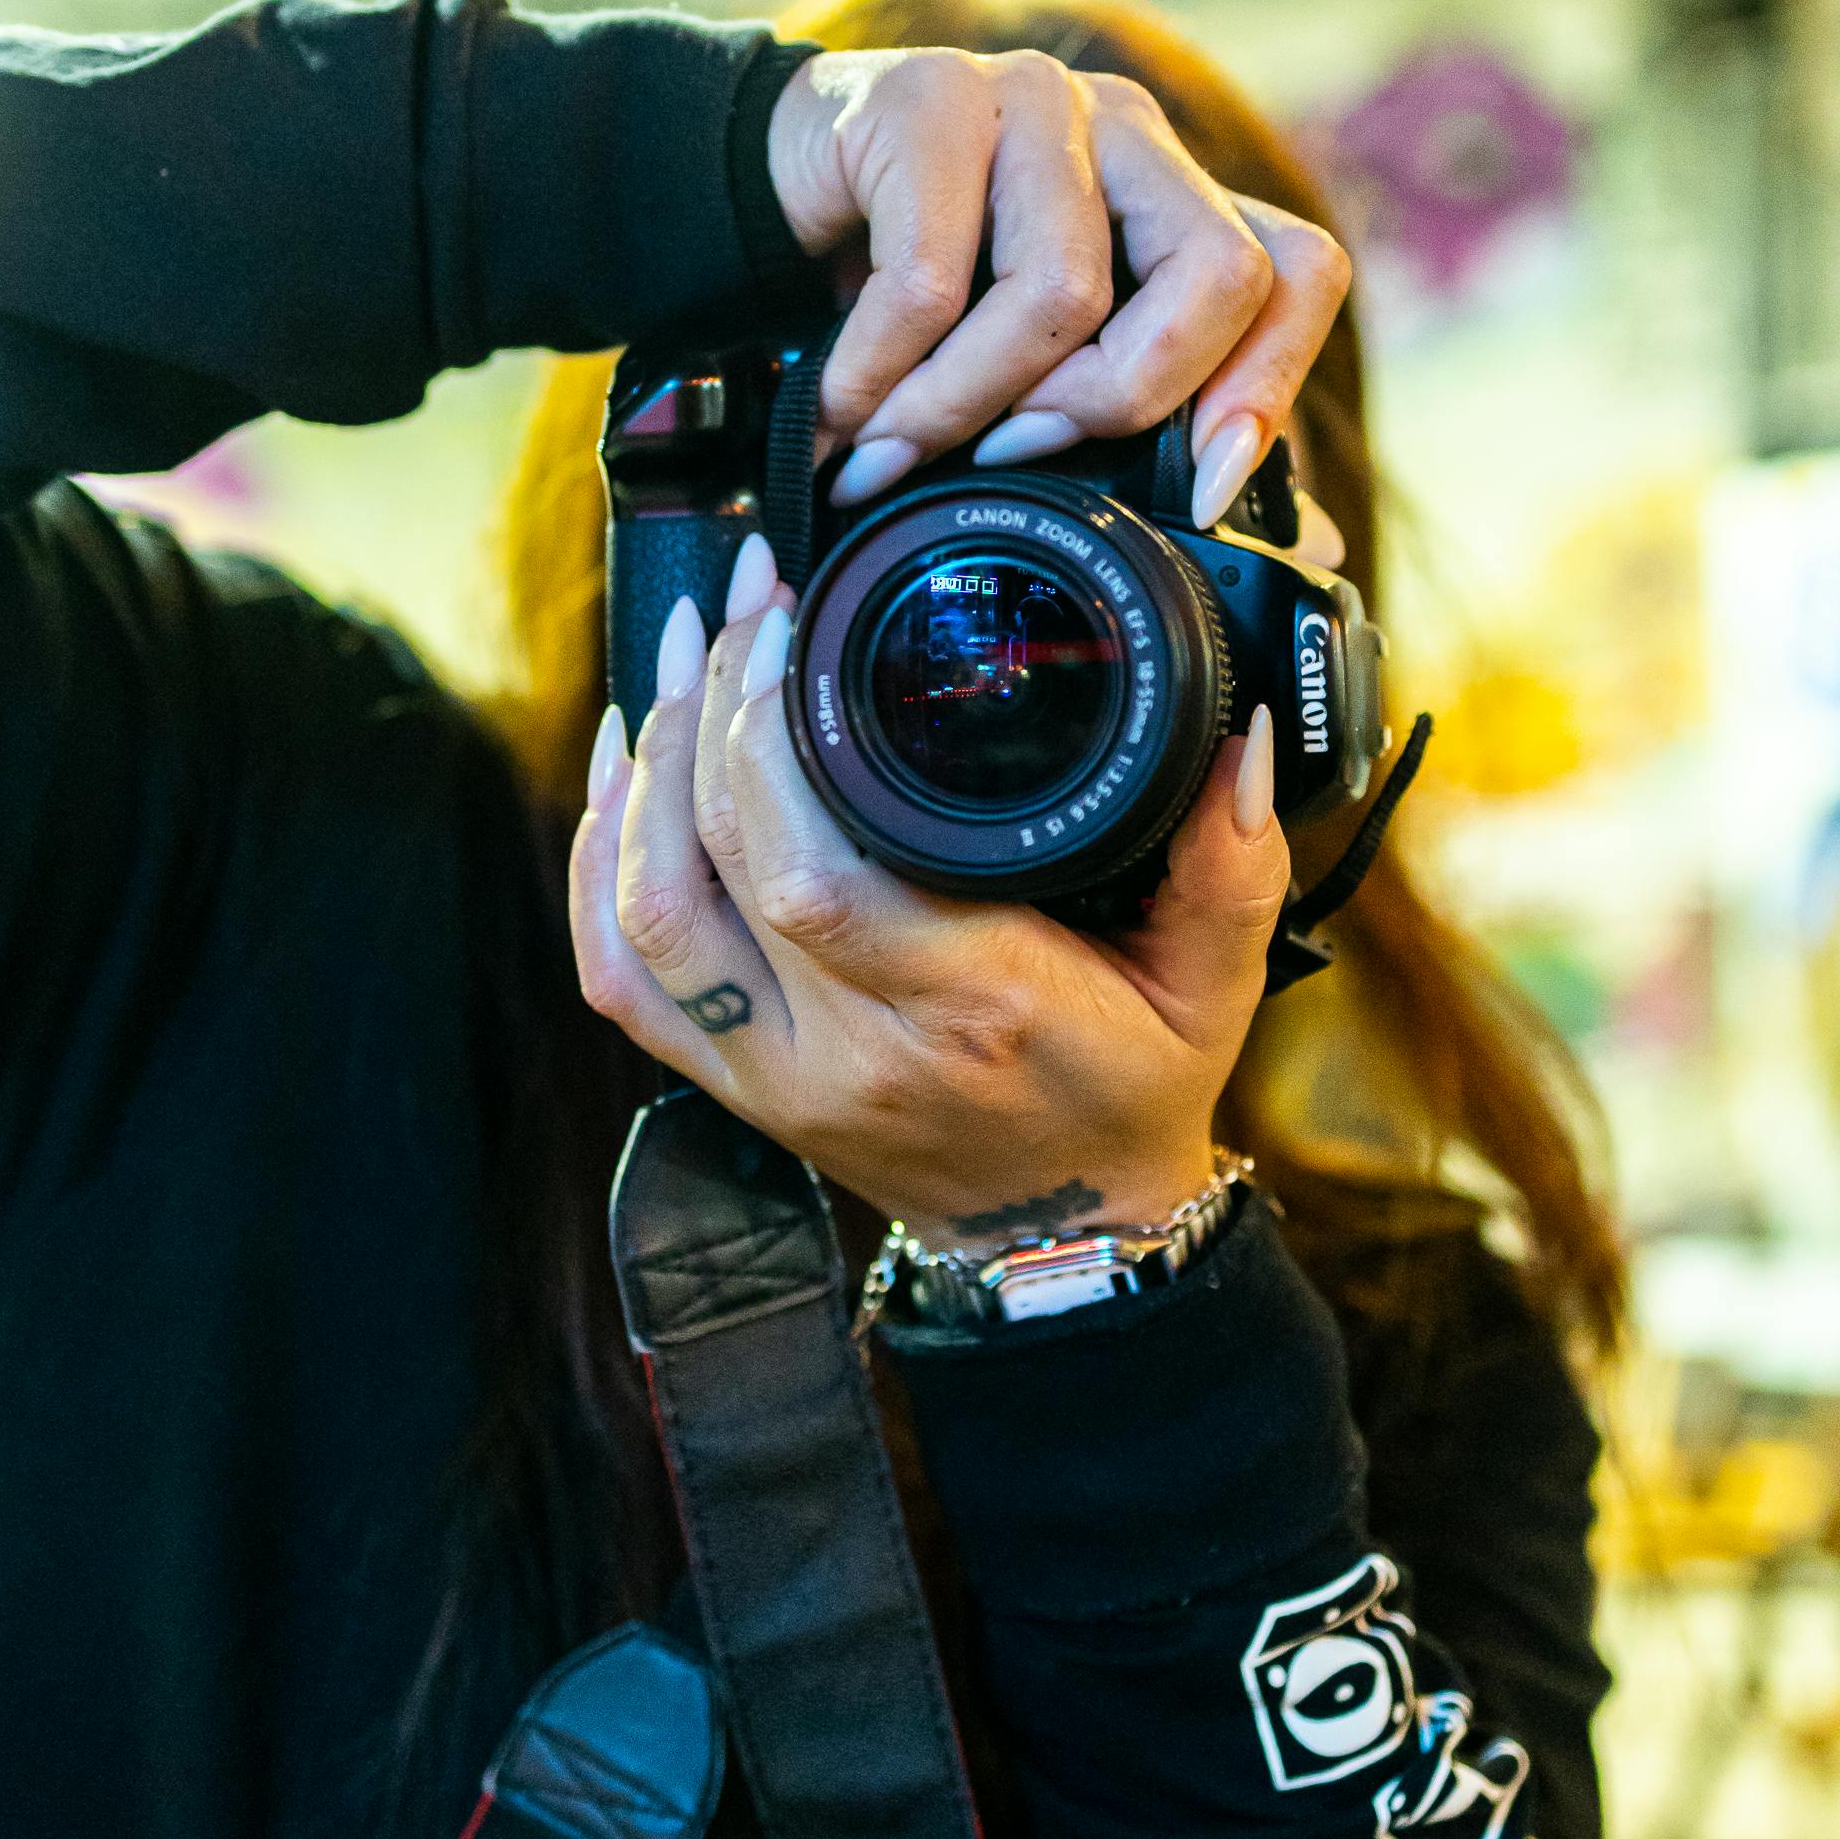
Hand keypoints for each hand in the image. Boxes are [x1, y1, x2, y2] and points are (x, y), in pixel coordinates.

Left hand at [570, 540, 1289, 1252]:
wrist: (1064, 1238)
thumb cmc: (1134, 1091)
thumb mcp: (1219, 985)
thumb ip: (1235, 861)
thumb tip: (1239, 730)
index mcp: (973, 1007)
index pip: (819, 874)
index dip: (775, 736)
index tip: (793, 620)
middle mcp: (851, 1051)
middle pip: (720, 870)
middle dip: (709, 707)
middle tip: (741, 600)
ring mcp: (774, 1077)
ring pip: (647, 917)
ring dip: (645, 771)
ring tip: (677, 654)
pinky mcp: (729, 1086)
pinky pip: (618, 978)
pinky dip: (600, 864)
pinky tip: (622, 767)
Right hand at [767, 47, 1348, 532]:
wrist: (772, 186)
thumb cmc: (919, 285)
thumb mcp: (1040, 358)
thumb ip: (1142, 422)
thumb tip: (1284, 533)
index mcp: (1178, 195)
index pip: (1301, 270)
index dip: (1270, 386)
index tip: (1202, 487)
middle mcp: (1129, 133)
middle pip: (1219, 276)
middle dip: (1121, 399)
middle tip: (1019, 455)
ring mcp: (1037, 102)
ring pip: (1063, 292)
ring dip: (962, 408)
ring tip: (892, 454)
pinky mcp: (931, 97)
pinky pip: (929, 282)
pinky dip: (876, 379)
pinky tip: (839, 415)